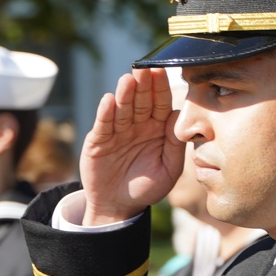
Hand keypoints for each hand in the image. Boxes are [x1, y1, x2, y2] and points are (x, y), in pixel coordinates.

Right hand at [79, 67, 183, 224]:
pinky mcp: (98, 141)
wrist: (118, 206)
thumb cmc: (147, 188)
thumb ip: (175, 145)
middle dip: (142, 85)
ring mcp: (116, 132)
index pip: (160, 103)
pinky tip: (108, 100)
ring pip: (121, 109)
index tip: (162, 72)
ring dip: (124, 94)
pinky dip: (105, 113)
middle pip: (141, 101)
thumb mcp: (169, 170)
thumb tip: (178, 115)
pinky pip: (103, 125)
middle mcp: (137, 125)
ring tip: (127, 80)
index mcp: (157, 129)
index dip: (161, 88)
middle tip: (144, 69)